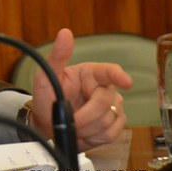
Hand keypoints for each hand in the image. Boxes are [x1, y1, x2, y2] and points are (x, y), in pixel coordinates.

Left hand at [30, 28, 133, 150]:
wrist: (46, 121)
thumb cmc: (47, 95)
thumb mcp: (46, 75)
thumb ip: (57, 55)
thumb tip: (64, 33)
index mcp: (90, 73)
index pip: (109, 71)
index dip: (118, 76)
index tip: (125, 82)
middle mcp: (104, 88)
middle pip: (105, 103)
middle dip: (85, 116)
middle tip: (71, 120)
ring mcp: (112, 107)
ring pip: (108, 121)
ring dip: (87, 128)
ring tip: (73, 124)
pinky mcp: (114, 124)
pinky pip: (110, 134)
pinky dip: (93, 137)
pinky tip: (82, 132)